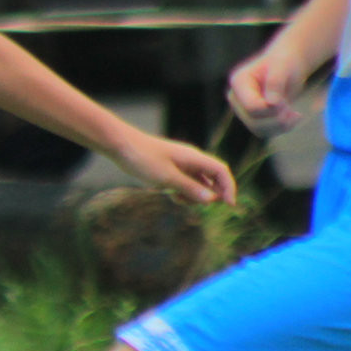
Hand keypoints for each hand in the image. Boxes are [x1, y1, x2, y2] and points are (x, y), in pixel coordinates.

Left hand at [109, 129, 236, 205]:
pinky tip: (171, 195)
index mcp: (194, 158)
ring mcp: (181, 164)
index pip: (221, 171)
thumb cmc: (143, 158)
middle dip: (209, 194)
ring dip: (194, 195)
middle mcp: (191, 160)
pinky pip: (185, 183)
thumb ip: (190, 188)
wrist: (121, 145)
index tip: (229, 205)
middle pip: (212, 179)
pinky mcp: (171, 169)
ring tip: (176, 198)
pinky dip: (183, 192)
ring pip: (198, 183)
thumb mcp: (167, 178)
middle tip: (193, 203)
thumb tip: (211, 200)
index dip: (229, 187)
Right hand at [228, 46, 308, 136]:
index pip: (251, 107)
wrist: (288, 65)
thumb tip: (272, 104)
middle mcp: (237, 97)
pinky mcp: (253, 117)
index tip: (285, 101)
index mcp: (239, 81)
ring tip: (295, 114)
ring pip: (258, 130)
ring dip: (280, 126)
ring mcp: (243, 109)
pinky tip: (293, 117)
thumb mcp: (282, 66)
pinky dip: (282, 128)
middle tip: (291, 109)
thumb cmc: (285, 62)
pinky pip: (265, 132)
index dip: (271, 109)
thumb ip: (275, 82)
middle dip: (276, 118)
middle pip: (253, 121)